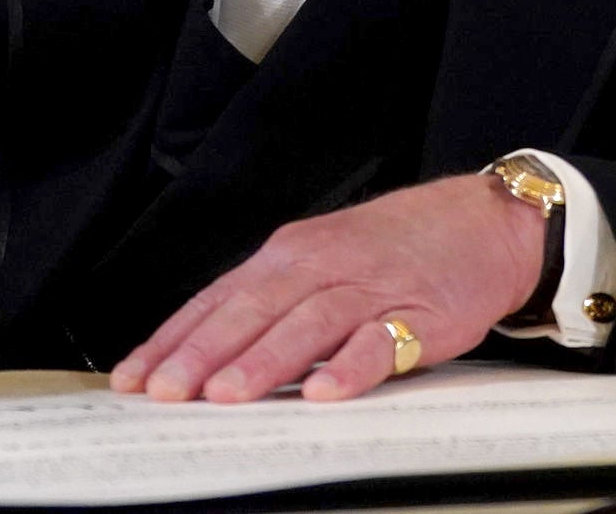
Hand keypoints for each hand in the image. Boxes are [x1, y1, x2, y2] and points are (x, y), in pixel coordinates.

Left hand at [114, 171, 545, 403]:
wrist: (481, 221)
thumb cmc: (393, 247)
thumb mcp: (321, 259)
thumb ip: (268, 301)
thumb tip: (200, 353)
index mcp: (290, 255)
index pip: (218, 299)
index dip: (174, 339)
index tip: (133, 377)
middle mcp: (323, 265)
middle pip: (253, 311)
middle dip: (203, 353)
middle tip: (165, 392)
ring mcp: (370, 288)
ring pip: (307, 324)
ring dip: (264, 360)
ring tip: (228, 394)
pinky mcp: (420, 314)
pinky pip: (382, 342)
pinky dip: (352, 366)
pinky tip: (326, 391)